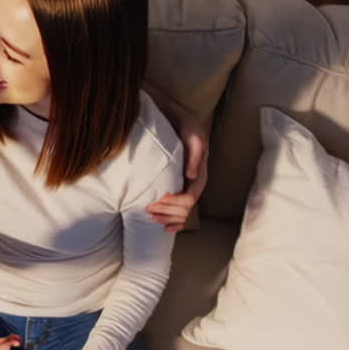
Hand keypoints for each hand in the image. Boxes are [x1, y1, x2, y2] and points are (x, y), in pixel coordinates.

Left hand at [146, 118, 208, 232]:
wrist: (177, 121)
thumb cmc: (185, 127)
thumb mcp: (191, 135)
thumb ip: (193, 154)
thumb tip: (191, 175)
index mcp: (200, 173)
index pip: (191, 196)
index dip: (176, 202)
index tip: (159, 199)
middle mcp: (195, 183)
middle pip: (186, 208)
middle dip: (168, 211)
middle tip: (149, 209)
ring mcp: (187, 187)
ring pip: (182, 212)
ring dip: (168, 218)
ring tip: (151, 218)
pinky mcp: (179, 188)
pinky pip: (180, 211)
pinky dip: (173, 221)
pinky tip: (165, 228)